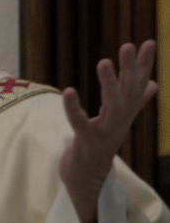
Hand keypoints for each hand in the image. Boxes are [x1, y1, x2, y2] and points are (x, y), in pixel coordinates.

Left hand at [59, 40, 157, 222]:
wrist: (89, 181)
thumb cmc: (100, 145)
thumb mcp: (118, 120)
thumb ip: (136, 101)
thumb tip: (153, 83)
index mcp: (125, 114)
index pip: (137, 86)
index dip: (143, 65)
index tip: (148, 41)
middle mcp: (119, 122)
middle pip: (129, 93)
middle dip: (130, 69)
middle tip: (129, 45)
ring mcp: (105, 133)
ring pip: (112, 107)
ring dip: (109, 84)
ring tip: (103, 61)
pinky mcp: (86, 144)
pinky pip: (81, 124)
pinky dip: (74, 109)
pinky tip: (68, 92)